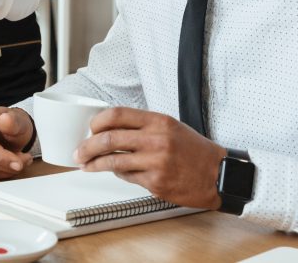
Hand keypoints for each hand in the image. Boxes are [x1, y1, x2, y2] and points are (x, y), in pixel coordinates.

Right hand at [0, 106, 34, 178]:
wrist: (13, 129)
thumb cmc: (14, 123)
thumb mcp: (19, 120)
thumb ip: (13, 121)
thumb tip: (5, 120)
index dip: (1, 156)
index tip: (18, 164)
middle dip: (9, 164)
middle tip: (26, 159)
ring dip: (8, 170)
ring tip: (22, 160)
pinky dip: (4, 172)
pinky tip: (12, 164)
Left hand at [74, 107, 226, 208]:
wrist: (219, 175)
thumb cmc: (195, 150)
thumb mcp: (171, 127)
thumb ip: (143, 126)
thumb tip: (111, 130)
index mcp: (158, 121)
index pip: (117, 115)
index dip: (97, 121)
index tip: (89, 128)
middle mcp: (156, 139)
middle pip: (108, 139)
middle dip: (87, 146)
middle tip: (79, 151)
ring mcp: (155, 162)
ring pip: (113, 162)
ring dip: (94, 164)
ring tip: (85, 165)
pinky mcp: (156, 183)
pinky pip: (127, 177)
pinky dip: (118, 174)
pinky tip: (115, 173)